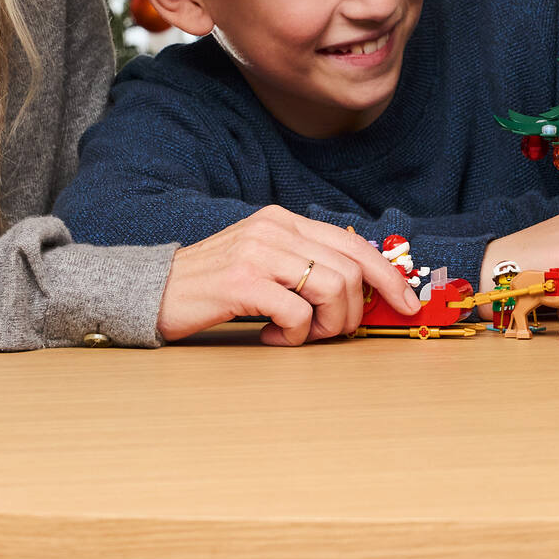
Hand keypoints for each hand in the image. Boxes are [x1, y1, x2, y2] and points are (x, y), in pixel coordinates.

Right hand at [156, 206, 418, 345]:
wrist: (151, 292)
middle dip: (353, 313)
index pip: (354, 243)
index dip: (387, 276)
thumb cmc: (213, 285)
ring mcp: (258, 252)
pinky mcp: (242, 282)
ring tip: (300, 336)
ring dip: (326, 326)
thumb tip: (359, 290)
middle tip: (330, 333)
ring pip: (332, 289)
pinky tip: (271, 337)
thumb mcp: (263, 261)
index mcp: (285, 220)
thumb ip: (304, 264)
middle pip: (350, 270)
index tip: (407, 304)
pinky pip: (297, 314)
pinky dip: (294, 336)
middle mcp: (275, 229)